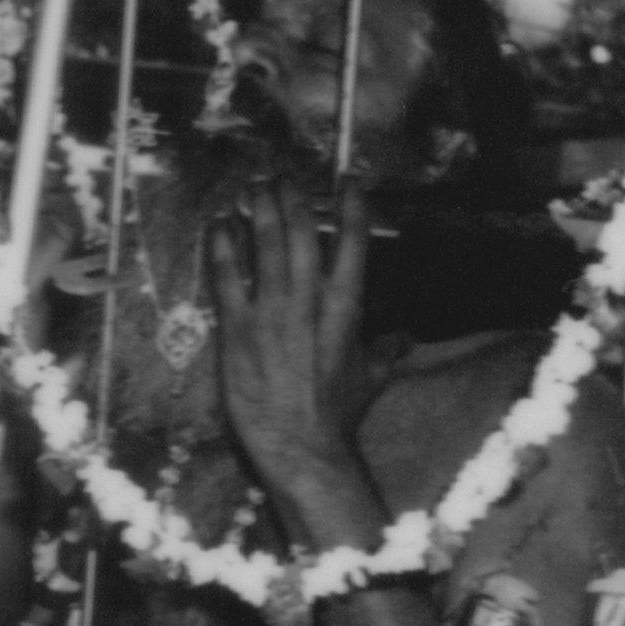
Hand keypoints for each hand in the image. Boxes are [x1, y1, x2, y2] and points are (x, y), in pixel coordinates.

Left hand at [208, 177, 373, 492]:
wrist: (304, 447)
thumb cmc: (338, 417)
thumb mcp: (371, 379)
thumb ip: (386, 352)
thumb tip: (404, 341)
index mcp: (346, 309)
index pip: (353, 243)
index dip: (351, 206)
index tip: (348, 180)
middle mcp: (310, 301)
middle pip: (302, 232)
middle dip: (292, 198)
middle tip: (282, 178)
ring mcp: (272, 313)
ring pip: (266, 244)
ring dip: (259, 210)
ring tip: (254, 187)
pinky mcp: (237, 330)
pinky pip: (227, 277)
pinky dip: (223, 247)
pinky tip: (220, 225)